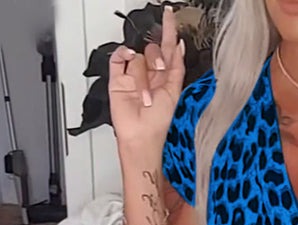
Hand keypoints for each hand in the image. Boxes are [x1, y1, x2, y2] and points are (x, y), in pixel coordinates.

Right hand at [109, 5, 185, 149]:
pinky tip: (129, 61)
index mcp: (164, 76)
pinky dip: (123, 54)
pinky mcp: (117, 79)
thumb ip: (177, 67)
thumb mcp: (175, 92)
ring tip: (144, 96)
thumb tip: (179, 45)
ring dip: (142, 76)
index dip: (169, 31)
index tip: (169, 14)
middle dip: (156, 59)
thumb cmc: (158, 123)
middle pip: (152, 50)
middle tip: (157, 74)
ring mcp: (133, 76)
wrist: (140, 137)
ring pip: (138, 57)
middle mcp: (149, 75)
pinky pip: (118, 57)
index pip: (167, 47)